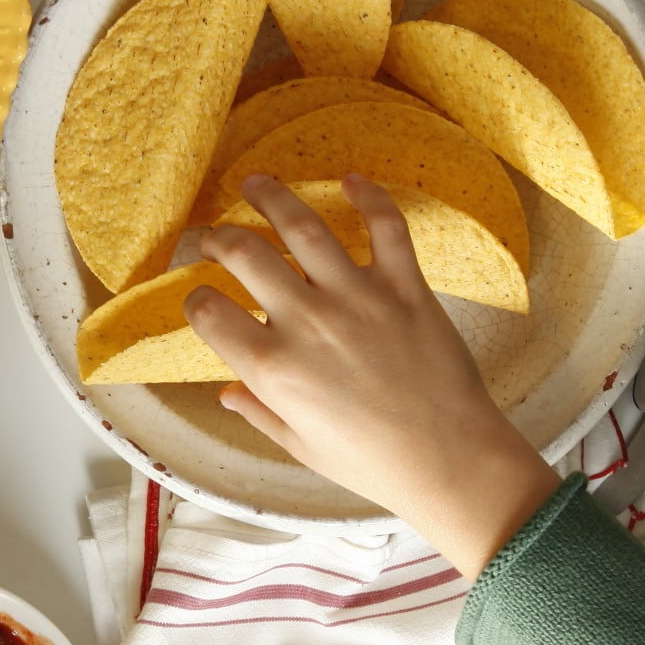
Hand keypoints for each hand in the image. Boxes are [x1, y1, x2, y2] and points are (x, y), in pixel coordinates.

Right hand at [191, 176, 557, 575]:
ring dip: (272, 197)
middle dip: (218, 237)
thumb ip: (259, 411)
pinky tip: (351, 180)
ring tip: (256, 183)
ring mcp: (357, 297)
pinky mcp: (404, 287)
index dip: (195, 301)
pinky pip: (385, 226)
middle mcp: (307, 322)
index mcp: (273, 368)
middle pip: (245, 254)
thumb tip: (227, 391)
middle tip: (214, 235)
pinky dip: (369, 197)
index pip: (208, 313)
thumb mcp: (301, 447)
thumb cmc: (374, 463)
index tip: (200, 300)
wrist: (449, 460)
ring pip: (302, 226)